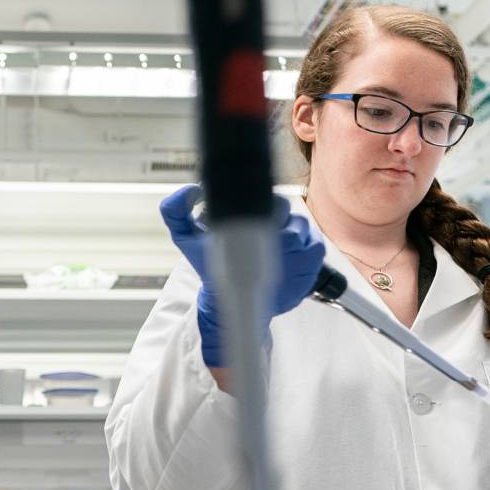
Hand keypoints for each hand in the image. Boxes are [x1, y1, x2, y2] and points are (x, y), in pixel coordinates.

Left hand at [160, 185, 325, 367]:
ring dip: (287, 244)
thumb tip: (189, 191)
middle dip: (272, 225)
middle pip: (285, 209)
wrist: (235, 299)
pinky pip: (314, 249)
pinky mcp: (310, 256)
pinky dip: (302, 258)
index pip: (262, 194)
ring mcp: (297, 236)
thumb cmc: (213, 266)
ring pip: (302, 228)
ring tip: (269, 261)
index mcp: (251, 210)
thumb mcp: (187, 239)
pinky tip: (287, 268)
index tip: (249, 222)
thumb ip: (175, 212)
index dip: (258, 206)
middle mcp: (276, 219)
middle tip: (258, 244)